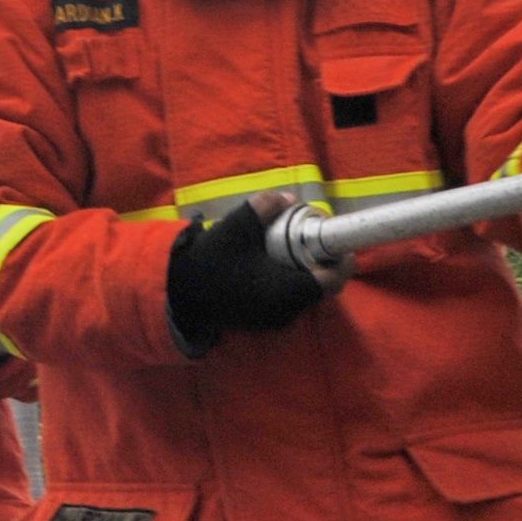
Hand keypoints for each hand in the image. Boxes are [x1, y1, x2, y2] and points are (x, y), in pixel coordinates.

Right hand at [165, 190, 346, 353]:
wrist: (179, 293)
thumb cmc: (211, 261)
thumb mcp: (236, 227)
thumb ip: (264, 208)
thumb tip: (288, 198)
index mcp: (285, 292)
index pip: (331, 281)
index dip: (342, 261)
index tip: (337, 241)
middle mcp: (285, 312)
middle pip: (322, 289)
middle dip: (324, 264)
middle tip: (315, 240)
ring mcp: (274, 321)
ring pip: (306, 296)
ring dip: (308, 273)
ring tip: (296, 250)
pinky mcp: (264, 322)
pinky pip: (290, 302)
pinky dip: (292, 283)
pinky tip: (277, 265)